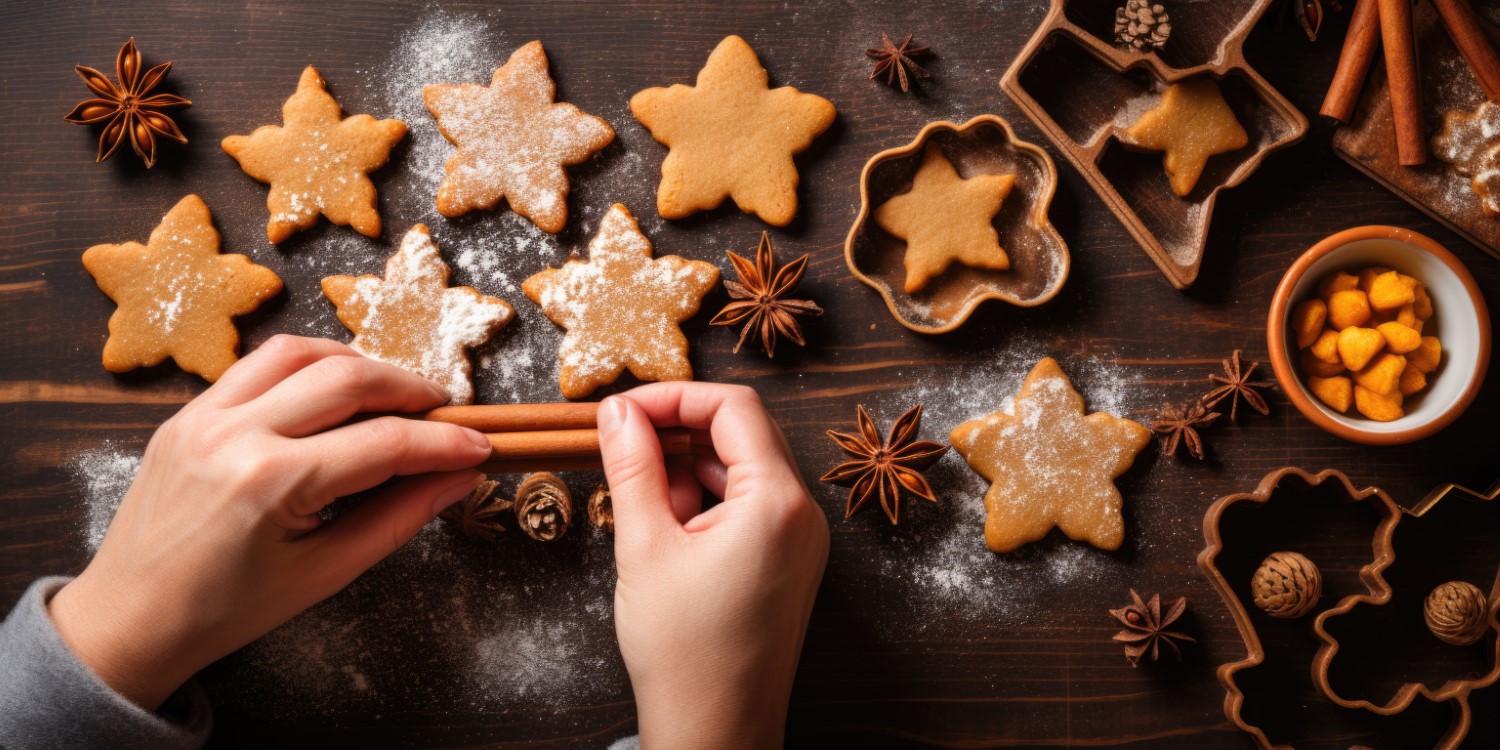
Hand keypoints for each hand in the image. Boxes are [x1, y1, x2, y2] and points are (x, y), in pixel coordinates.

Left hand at [47, 335, 491, 709]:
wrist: (130, 621)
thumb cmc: (228, 610)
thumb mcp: (326, 573)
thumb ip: (399, 518)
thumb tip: (459, 477)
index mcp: (270, 484)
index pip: (385, 443)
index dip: (445, 442)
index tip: (482, 446)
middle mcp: (234, 434)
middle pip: (348, 378)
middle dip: (410, 389)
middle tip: (446, 412)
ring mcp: (203, 416)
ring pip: (300, 352)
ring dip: (358, 363)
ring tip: (393, 394)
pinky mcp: (187, 412)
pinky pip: (258, 365)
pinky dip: (307, 367)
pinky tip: (333, 393)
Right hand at [598, 383, 829, 748]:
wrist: (715, 733)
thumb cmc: (684, 653)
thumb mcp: (644, 546)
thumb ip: (632, 466)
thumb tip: (616, 410)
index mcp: (779, 502)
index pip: (734, 407)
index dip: (674, 397)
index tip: (622, 410)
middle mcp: (803, 515)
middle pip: (741, 435)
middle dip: (677, 435)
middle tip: (620, 450)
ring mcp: (800, 541)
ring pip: (740, 471)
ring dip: (687, 473)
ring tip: (642, 514)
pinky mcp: (787, 564)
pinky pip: (747, 507)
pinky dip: (704, 504)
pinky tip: (665, 536)